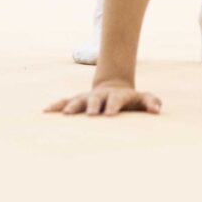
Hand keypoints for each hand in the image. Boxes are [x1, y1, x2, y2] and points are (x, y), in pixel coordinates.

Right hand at [46, 77, 162, 117]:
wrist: (113, 87)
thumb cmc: (130, 100)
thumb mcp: (142, 99)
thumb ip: (151, 102)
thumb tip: (156, 110)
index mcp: (116, 96)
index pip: (116, 100)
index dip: (113, 106)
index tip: (109, 114)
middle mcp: (100, 95)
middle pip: (95, 99)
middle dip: (92, 106)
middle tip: (90, 114)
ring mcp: (88, 97)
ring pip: (78, 99)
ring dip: (72, 106)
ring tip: (65, 114)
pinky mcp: (78, 100)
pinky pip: (65, 102)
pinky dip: (56, 105)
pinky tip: (45, 111)